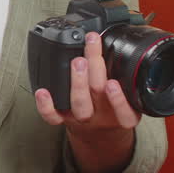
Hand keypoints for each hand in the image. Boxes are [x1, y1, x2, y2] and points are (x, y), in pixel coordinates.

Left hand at [34, 31, 138, 172]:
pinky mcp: (65, 120)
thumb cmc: (114, 109)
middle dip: (95, 69)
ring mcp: (82, 118)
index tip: (113, 82)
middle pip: (99, 95)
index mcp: (122, 113)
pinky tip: (42, 91)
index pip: (125, 111)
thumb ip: (129, 74)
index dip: (119, 99)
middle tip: (91, 47)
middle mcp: (102, 115)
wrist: (101, 136)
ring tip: (77, 62)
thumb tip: (125, 35)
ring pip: (79, 105)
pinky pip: (53, 117)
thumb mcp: (131, 97)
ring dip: (77, 82)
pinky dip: (46, 105)